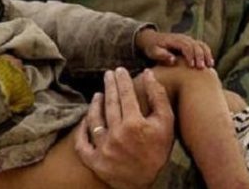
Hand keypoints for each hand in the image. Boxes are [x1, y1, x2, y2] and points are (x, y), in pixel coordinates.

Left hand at [74, 68, 174, 188]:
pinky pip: (82, 142)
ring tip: (98, 95)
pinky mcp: (94, 161)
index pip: (125, 94)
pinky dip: (82, 130)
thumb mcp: (166, 123)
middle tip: (108, 74)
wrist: (146, 182)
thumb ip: (158, 97)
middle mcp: (116, 134)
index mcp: (134, 123)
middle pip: (110, 103)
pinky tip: (85, 120)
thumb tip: (148, 74)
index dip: (122, 80)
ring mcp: (103, 148)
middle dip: (109, 86)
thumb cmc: (158, 151)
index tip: (120, 70)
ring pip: (94, 119)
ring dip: (95, 105)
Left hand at [135, 28, 213, 68]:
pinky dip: (207, 54)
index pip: (186, 45)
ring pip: (201, 44)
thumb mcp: (153, 52)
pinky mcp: (191, 43)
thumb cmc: (152, 47)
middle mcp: (183, 38)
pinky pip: (202, 46)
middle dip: (200, 56)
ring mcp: (188, 39)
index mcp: (174, 40)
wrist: (152, 39)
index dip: (190, 55)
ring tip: (210, 66)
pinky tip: (210, 64)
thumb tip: (173, 60)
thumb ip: (162, 55)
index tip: (192, 66)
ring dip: (206, 55)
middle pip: (196, 45)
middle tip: (201, 68)